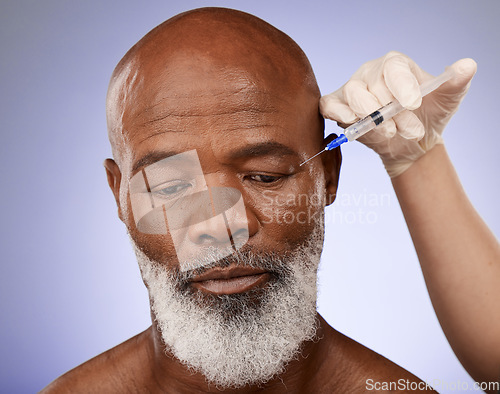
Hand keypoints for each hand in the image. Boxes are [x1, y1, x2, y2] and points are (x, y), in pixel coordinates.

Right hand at [319, 51, 476, 176]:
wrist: (410, 143)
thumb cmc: (427, 116)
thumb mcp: (447, 99)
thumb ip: (456, 82)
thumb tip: (467, 66)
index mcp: (395, 65)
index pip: (393, 68)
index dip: (402, 87)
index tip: (413, 105)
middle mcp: (370, 73)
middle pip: (374, 86)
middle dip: (392, 112)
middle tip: (409, 130)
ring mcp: (352, 89)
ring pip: (354, 94)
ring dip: (371, 117)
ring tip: (389, 132)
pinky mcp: (338, 106)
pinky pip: (329, 105)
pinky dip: (338, 112)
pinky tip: (353, 122)